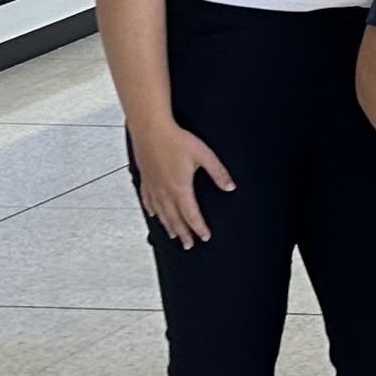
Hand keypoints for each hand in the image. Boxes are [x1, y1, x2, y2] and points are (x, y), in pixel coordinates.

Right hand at [131, 121, 238, 246]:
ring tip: (173, 236)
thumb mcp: (204, 155)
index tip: (205, 237)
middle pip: (175, 219)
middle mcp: (164, 192)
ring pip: (161, 214)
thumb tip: (230, 187)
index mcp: (180, 188)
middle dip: (183, 234)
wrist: (150, 130)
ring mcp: (152, 187)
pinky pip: (148, 202)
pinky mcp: (145, 180)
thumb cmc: (175, 140)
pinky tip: (154, 216)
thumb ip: (218, 173)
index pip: (191, 215)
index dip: (199, 228)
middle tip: (189, 245)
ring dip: (168, 227)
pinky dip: (153, 212)